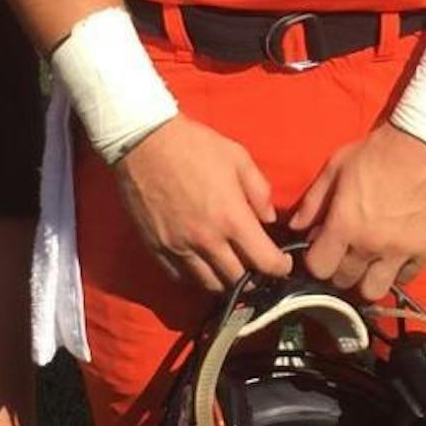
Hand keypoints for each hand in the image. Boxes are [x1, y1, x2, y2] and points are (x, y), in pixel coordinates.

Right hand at [115, 118, 291, 293]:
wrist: (143, 141)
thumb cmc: (194, 145)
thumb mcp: (239, 158)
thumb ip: (260, 192)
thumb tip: (269, 219)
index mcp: (232, 218)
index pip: (265, 262)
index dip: (280, 267)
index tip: (282, 263)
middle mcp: (207, 241)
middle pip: (238, 280)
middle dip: (254, 276)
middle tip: (256, 265)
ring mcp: (179, 248)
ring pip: (210, 285)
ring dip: (225, 280)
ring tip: (231, 267)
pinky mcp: (157, 248)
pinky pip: (181, 277)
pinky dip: (197, 276)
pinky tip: (203, 264)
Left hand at [290, 125, 425, 302]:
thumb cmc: (379, 152)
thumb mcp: (337, 167)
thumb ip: (314, 201)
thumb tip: (297, 226)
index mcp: (344, 224)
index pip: (319, 267)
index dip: (317, 261)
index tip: (321, 251)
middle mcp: (369, 245)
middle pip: (344, 281)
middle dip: (339, 270)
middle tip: (344, 254)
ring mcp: (399, 251)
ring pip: (374, 290)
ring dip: (367, 279)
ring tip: (368, 263)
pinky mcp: (425, 250)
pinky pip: (406, 278)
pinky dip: (397, 271)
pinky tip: (393, 255)